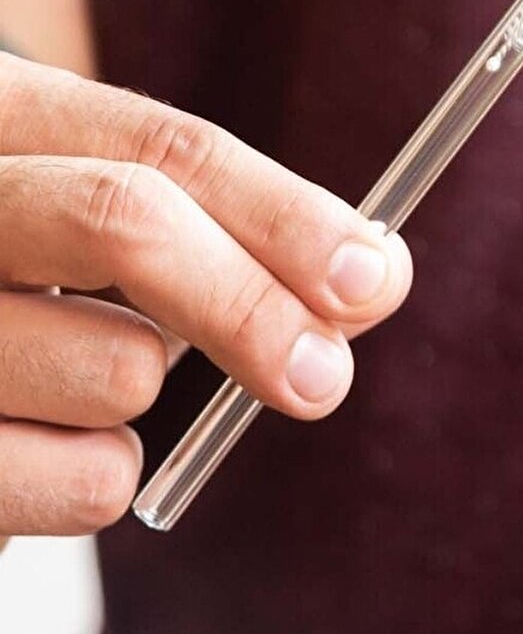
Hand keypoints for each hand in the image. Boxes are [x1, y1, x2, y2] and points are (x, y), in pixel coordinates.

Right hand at [0, 54, 411, 539]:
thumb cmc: (13, 277)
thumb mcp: (82, 209)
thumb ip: (215, 226)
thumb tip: (370, 279)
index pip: (160, 148)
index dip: (283, 213)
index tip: (375, 277)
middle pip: (128, 221)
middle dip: (251, 301)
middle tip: (323, 376)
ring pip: (117, 369)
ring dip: (138, 396)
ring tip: (72, 377)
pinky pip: (83, 485)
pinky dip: (92, 481)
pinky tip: (36, 443)